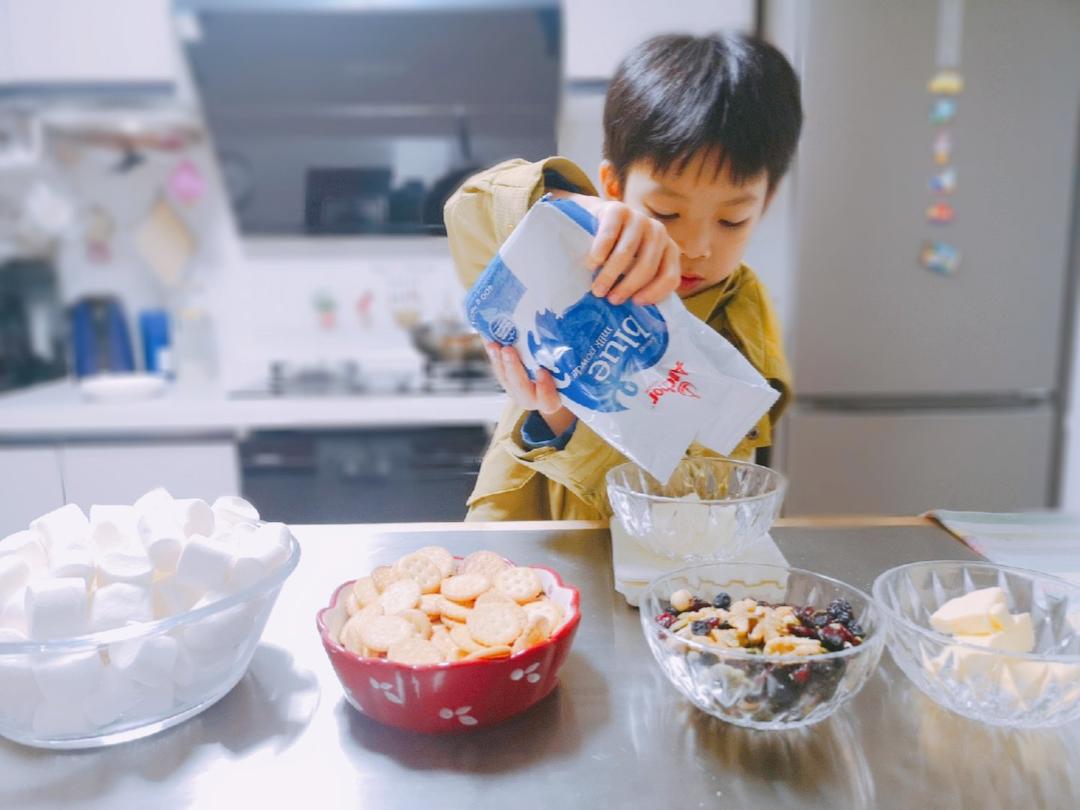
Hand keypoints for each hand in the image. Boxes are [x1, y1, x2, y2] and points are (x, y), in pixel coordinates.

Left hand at [485, 342, 575, 435]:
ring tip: (495, 343)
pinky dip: (494, 356)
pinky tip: (491, 340)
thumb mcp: (575, 375)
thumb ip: (578, 365)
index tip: (543, 372)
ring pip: (506, 380)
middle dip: (514, 369)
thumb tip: (596, 332)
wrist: (554, 388)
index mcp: (551, 402)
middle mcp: (533, 400)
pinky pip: (499, 371)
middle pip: (521, 390)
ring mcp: (518, 391)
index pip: (548, 402)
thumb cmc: (570, 378)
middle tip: (509, 350)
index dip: (544, 389)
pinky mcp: (508, 381)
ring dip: (499, 361)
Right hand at [552, 191, 680, 305]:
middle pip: (647, 267)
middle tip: (611, 300)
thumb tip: (636, 317)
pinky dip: (599, 253)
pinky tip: (591, 264)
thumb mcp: (634, 266)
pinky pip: (609, 236)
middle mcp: (658, 232)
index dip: (654, 293)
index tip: (635, 304)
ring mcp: (639, 218)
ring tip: (597, 289)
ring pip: (626, 254)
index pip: (670, 276)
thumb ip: (641, 283)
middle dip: (627, 287)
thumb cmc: (617, 250)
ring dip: (610, 275)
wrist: (597, 217)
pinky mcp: (617, 209)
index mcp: (669, 249)